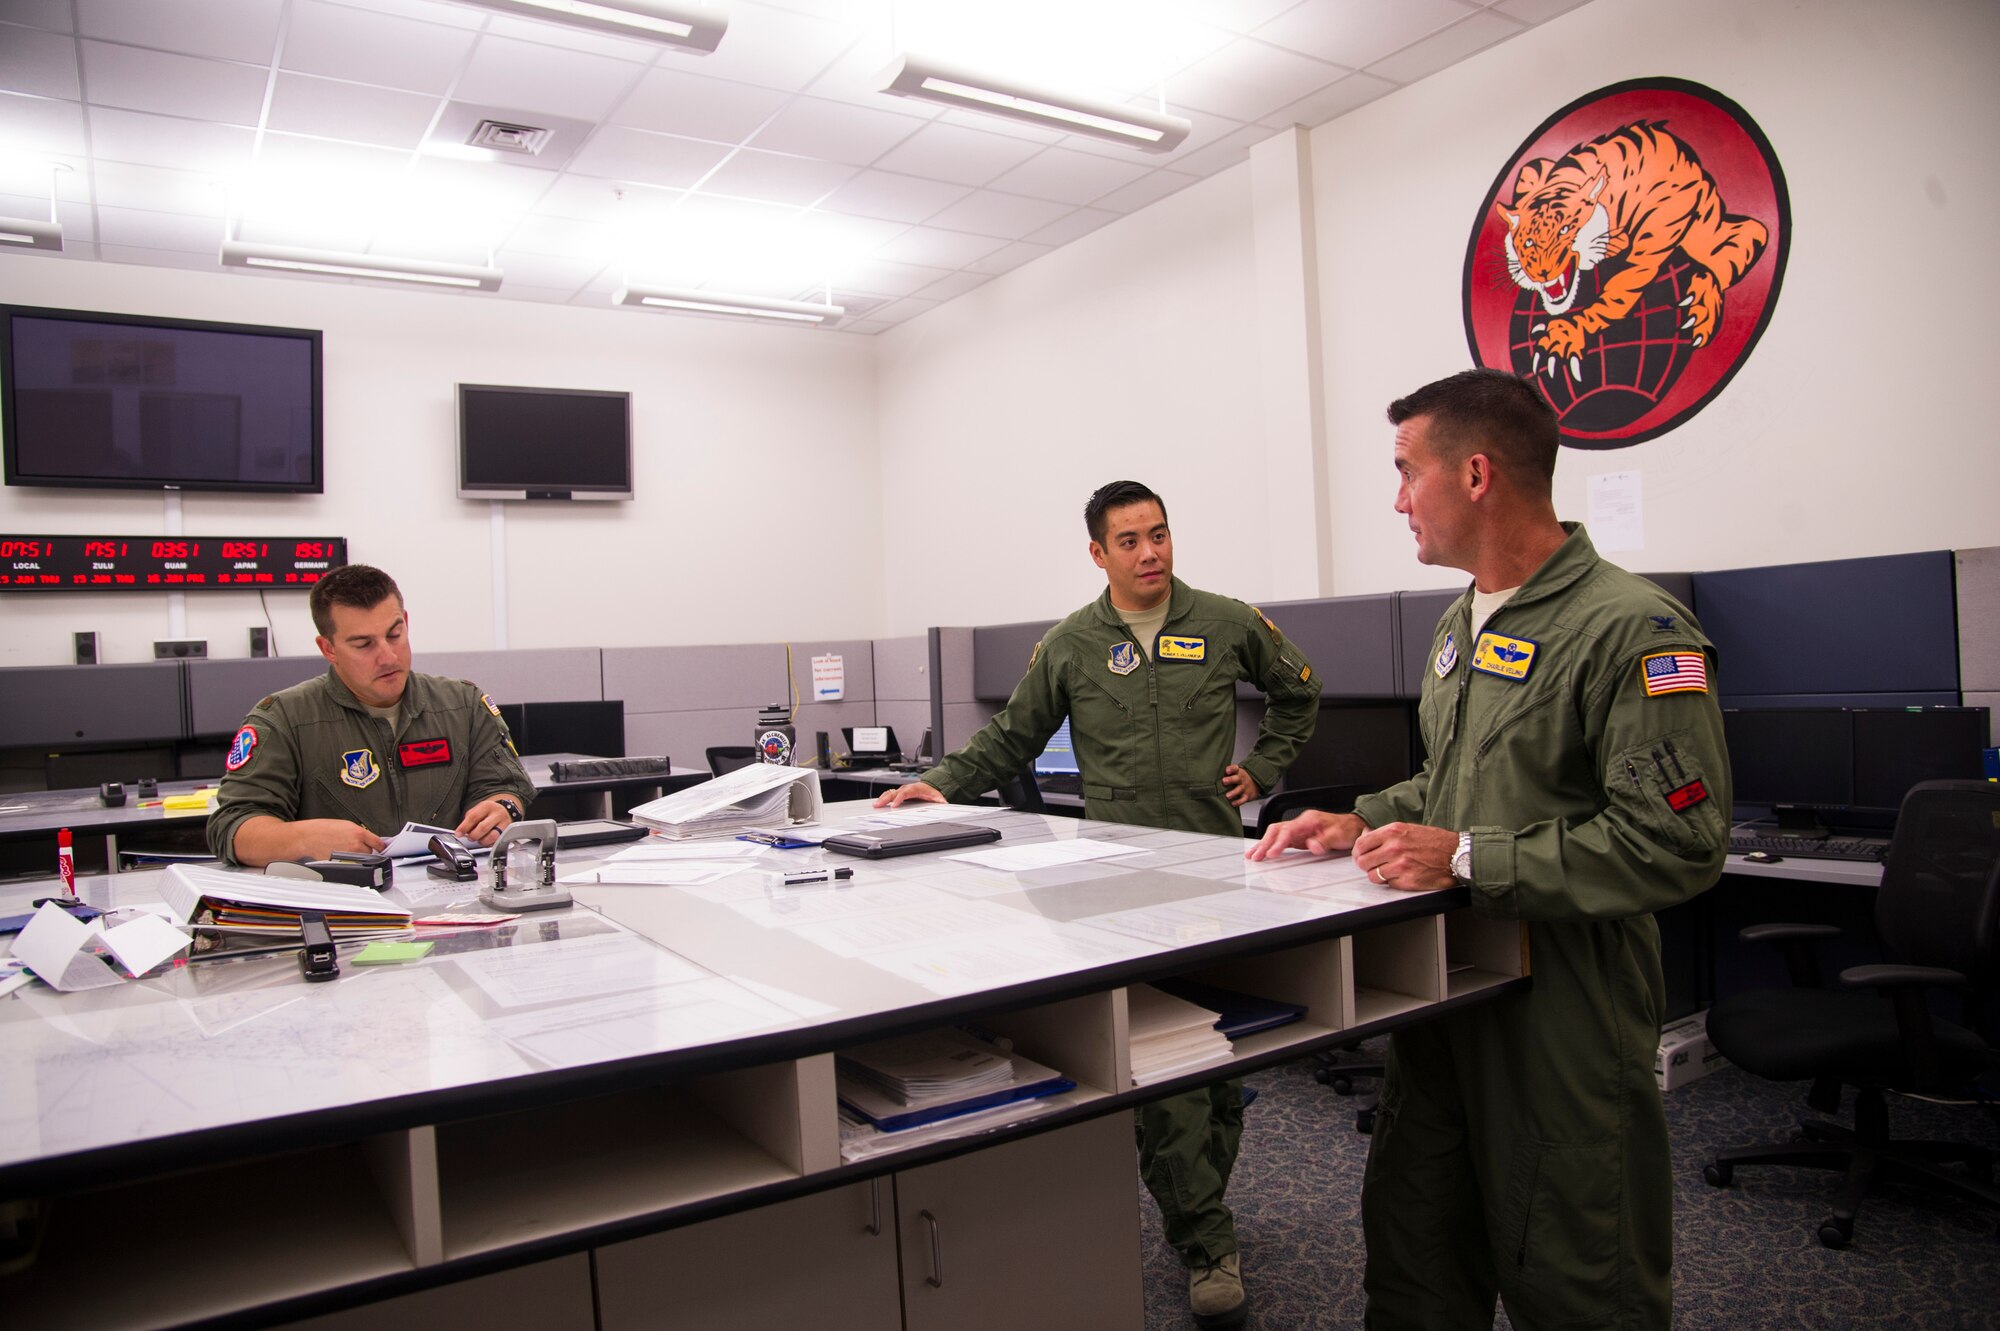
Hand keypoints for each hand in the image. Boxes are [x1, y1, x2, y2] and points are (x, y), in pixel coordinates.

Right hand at [302, 820, 386, 858]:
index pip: (379, 843)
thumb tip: (368, 838)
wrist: (307, 837)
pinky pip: (351, 864)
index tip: (382, 848)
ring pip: (361, 859)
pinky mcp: (342, 864)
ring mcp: (349, 856)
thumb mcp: (345, 824)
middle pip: (370, 852)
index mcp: (359, 833)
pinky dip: (348, 862)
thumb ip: (359, 832)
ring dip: (357, 856)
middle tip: (354, 845)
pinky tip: (339, 855)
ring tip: (344, 849)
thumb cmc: (322, 829)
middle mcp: (356, 845)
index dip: (381, 846)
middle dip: (365, 849)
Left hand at [456, 797, 517, 846]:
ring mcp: (504, 824)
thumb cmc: (488, 812)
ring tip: (479, 839)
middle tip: (470, 837)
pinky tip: (486, 841)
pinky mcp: (508, 832)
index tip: (458, 833)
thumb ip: (469, 820)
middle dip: (473, 835)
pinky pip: (497, 841)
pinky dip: (489, 844)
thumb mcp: (478, 810)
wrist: (504, 811)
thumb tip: (461, 832)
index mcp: (487, 806)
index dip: (464, 827)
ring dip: (482, 841)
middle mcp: (497, 814)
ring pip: (492, 836)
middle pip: (483, 827)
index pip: (474, 817)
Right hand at [874, 780, 944, 808]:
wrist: (931, 785)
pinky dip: (883, 798)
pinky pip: (890, 794)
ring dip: (882, 798)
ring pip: (890, 793)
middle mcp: (906, 788)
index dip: (899, 799)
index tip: (894, 806)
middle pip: (894, 793)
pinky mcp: (899, 792)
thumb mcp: (937, 796)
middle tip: (878, 805)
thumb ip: (940, 801)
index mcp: (915, 789)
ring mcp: (902, 790)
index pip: (905, 793)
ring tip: (875, 805)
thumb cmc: (931, 792)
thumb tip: (944, 804)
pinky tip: (878, 803)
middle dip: (885, 799)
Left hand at [1221, 764, 1259, 806]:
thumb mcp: (1235, 772)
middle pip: (1237, 778)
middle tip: (1224, 781)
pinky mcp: (1246, 796)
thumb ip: (1226, 773)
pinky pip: (1242, 800)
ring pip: (1239, 790)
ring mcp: (1244, 788)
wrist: (1255, 783)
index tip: (1227, 770)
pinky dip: (1238, 802)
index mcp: (1237, 772)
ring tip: (1227, 796)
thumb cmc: (1240, 778)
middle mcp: (1241, 779)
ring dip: (1233, 793)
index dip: (1231, 769)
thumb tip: (1211, 773)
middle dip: (1230, 780)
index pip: (1235, 768)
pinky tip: (1232, 803)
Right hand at [1246, 810, 1363, 860]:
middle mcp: (1301, 823)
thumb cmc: (1346, 829)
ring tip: (1252, 855)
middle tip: (1254, 855)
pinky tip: (1265, 853)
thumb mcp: (1338, 836)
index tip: (1271, 853)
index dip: (1278, 842)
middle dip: (1264, 843)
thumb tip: (1311, 846)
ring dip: (1264, 844)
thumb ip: (1323, 841)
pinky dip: (1271, 846)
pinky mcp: (1299, 837)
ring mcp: (1299, 830)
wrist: (1354, 827)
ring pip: (1276, 834)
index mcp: (1308, 820)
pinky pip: (1281, 840)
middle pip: (1276, 830)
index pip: (1288, 830)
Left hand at [1351, 821, 1458, 890]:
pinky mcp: (1407, 881)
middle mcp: (1394, 848)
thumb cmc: (1434, 841)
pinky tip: (1402, 875)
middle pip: (1363, 862)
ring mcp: (1400, 865)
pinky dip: (1392, 882)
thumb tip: (1365, 835)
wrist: (1456, 854)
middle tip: (1373, 865)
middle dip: (1366, 865)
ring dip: (1378, 875)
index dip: (1358, 852)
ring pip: (1373, 876)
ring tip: (1389, 871)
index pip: (1361, 844)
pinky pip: (1388, 884)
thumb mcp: (1407, 829)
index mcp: (1393, 832)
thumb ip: (1385, 833)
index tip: (1360, 855)